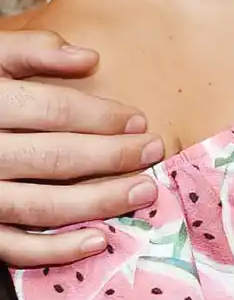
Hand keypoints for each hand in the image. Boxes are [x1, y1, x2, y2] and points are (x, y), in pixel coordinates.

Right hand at [0, 30, 161, 266]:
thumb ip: (30, 50)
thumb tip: (88, 57)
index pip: (51, 111)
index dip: (100, 115)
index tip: (138, 119)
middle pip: (54, 158)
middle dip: (111, 156)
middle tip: (153, 151)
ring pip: (41, 205)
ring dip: (98, 201)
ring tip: (143, 191)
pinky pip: (14, 248)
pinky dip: (57, 249)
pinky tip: (98, 240)